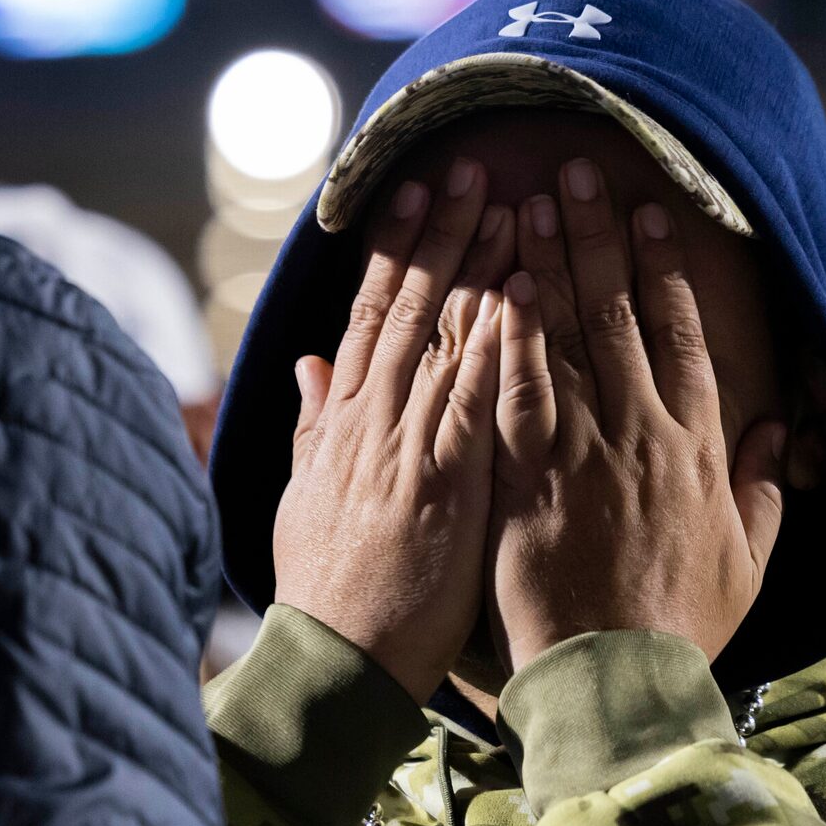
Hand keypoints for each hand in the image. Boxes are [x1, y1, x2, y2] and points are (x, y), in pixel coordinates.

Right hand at [269, 160, 515, 701]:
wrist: (334, 661)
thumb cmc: (330, 593)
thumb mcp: (306, 499)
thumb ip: (313, 428)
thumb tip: (309, 368)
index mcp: (344, 423)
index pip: (372, 316)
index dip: (396, 249)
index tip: (416, 190)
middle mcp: (372, 420)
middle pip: (409, 306)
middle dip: (440, 231)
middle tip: (471, 164)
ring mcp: (408, 445)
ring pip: (443, 335)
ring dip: (476, 264)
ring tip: (507, 200)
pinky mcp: (445, 481)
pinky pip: (476, 396)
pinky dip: (496, 341)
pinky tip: (519, 292)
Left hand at [489, 161, 788, 670]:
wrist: (623, 679)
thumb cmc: (684, 627)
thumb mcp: (749, 559)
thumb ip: (762, 488)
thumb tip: (776, 432)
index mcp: (700, 446)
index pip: (681, 334)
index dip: (663, 267)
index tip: (648, 211)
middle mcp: (645, 432)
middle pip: (620, 313)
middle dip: (598, 235)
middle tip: (574, 171)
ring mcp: (587, 450)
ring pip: (568, 338)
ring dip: (550, 263)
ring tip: (530, 201)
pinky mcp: (532, 479)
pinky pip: (519, 392)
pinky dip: (511, 337)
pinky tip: (499, 285)